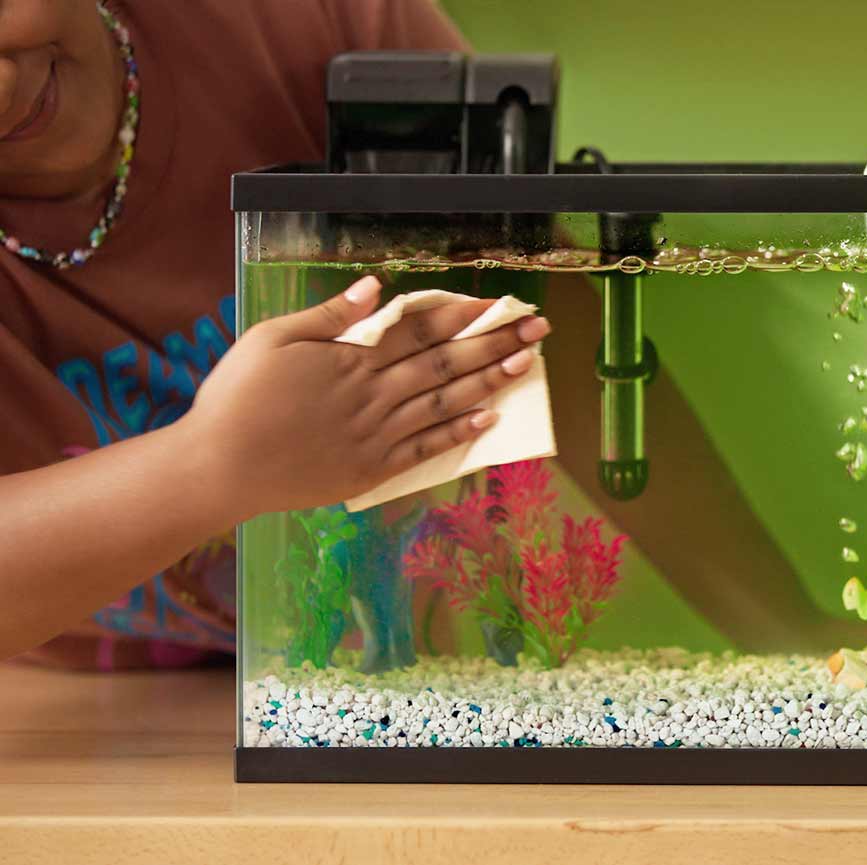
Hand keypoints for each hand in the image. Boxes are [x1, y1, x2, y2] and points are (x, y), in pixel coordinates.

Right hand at [181, 276, 550, 517]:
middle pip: (446, 362)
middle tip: (537, 328)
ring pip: (446, 401)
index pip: (421, 329)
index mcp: (353, 357)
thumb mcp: (273, 338)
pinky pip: (427, 448)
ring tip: (527, 364)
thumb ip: (331, 314)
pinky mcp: (373, 468)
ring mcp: (378, 434)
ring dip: (490, 381)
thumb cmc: (237, 397)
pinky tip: (489, 418)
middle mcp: (375, 394)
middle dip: (495, 342)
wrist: (219, 467)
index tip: (499, 303)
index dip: (464, 315)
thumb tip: (378, 287)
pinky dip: (459, 431)